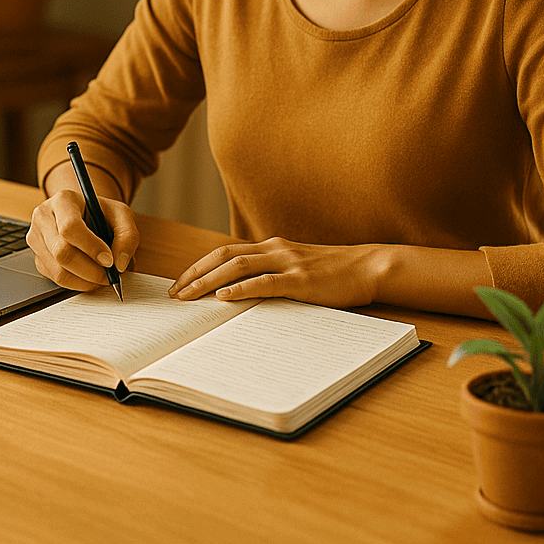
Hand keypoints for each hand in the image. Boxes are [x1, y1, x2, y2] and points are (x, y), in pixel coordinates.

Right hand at [27, 188, 138, 292]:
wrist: (84, 215)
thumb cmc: (100, 213)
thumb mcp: (121, 215)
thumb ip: (127, 236)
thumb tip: (119, 264)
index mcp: (63, 200)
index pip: (70, 227)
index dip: (91, 247)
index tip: (109, 260)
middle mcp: (44, 217)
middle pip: (62, 252)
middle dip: (90, 270)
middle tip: (109, 275)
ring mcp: (36, 239)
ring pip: (57, 271)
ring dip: (85, 281)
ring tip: (102, 277)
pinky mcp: (37, 258)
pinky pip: (55, 279)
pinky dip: (77, 284)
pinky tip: (89, 277)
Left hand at [168, 239, 381, 309]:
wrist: (368, 267)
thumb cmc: (332, 273)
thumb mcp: (296, 268)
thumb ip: (272, 275)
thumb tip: (242, 294)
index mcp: (270, 247)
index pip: (224, 252)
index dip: (199, 266)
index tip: (180, 283)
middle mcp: (274, 249)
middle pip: (223, 256)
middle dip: (195, 274)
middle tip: (174, 293)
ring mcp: (287, 262)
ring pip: (237, 266)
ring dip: (209, 281)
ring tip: (189, 296)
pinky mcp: (300, 279)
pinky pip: (265, 282)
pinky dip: (242, 288)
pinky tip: (225, 296)